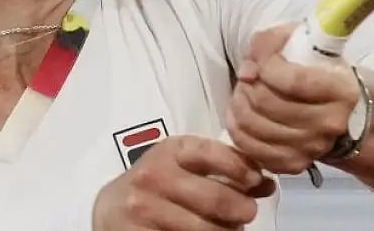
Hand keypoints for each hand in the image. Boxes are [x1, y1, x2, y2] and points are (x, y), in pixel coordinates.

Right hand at [92, 134, 276, 230]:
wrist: (109, 209)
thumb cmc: (154, 184)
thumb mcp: (181, 164)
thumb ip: (222, 167)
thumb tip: (265, 183)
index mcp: (169, 151)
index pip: (215, 154)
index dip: (243, 170)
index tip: (256, 181)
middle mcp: (154, 176)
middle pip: (217, 200)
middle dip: (242, 210)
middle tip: (246, 213)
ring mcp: (145, 208)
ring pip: (207, 229)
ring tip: (226, 229)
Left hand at [225, 22, 358, 173]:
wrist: (344, 112)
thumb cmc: (321, 71)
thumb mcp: (307, 43)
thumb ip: (274, 42)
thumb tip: (247, 70)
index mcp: (342, 91)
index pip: (293, 81)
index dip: (266, 65)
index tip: (261, 59)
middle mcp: (330, 123)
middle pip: (267, 103)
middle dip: (248, 86)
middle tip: (247, 77)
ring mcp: (313, 148)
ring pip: (255, 126)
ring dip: (238, 104)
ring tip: (243, 93)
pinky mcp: (295, 164)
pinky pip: (252, 149)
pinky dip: (237, 130)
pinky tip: (240, 115)